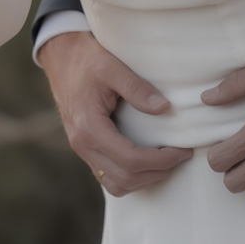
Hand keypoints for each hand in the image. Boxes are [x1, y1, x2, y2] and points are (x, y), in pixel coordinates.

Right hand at [39, 31, 192, 194]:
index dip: (161, 160)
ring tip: (166, 162)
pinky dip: (130, 177)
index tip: (182, 150)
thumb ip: (137, 88)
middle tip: (181, 156)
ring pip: (115, 185)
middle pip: (125, 178)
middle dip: (157, 172)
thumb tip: (165, 108)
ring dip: (144, 180)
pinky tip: (147, 161)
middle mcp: (82, 145)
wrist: (61, 58)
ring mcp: (82, 149)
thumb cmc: (87, 60)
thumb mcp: (112, 67)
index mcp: (89, 127)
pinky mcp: (85, 149)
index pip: (130, 160)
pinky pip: (108, 176)